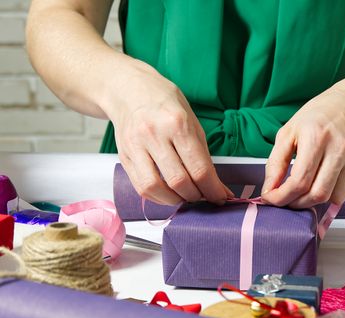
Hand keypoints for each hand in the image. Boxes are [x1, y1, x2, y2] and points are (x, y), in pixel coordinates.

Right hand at [108, 60, 232, 204]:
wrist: (129, 90)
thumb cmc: (165, 105)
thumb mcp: (192, 122)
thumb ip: (202, 155)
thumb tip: (217, 187)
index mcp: (177, 124)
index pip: (199, 168)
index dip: (212, 190)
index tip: (220, 197)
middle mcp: (154, 135)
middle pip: (179, 181)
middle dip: (196, 196)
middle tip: (205, 197)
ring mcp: (135, 146)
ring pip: (156, 188)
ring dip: (175, 200)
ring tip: (186, 197)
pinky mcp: (124, 156)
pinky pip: (141, 187)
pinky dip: (158, 197)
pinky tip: (168, 194)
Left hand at [261, 81, 344, 207]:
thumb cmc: (321, 113)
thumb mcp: (290, 130)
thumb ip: (276, 161)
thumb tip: (269, 188)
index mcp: (315, 137)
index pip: (298, 180)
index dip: (281, 196)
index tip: (270, 198)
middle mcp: (336, 150)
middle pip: (315, 193)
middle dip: (294, 203)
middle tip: (283, 199)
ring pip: (330, 198)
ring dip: (310, 204)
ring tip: (297, 196)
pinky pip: (342, 195)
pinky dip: (326, 199)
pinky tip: (315, 190)